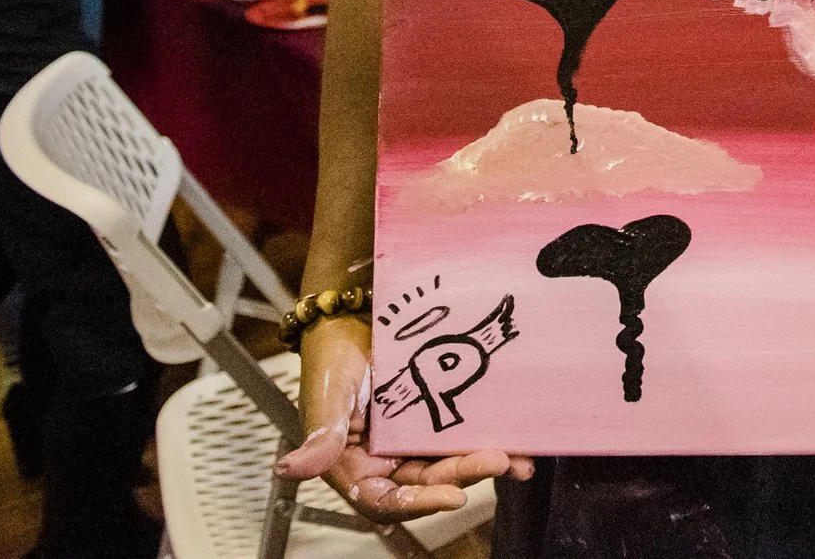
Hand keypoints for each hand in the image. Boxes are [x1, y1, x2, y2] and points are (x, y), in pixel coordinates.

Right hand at [277, 316, 532, 519]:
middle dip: (463, 474)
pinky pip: (466, 432)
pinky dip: (493, 438)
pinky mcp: (439, 413)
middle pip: (429, 480)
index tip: (453, 495)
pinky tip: (522, 443)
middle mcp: (388, 458)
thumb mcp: (326, 393)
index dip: (419, 502)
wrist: (356, 312)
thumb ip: (319, 435)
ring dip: (484, 463)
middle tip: (496, 460)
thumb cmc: (331, 354)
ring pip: (452, 460)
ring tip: (518, 459)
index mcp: (355, 465)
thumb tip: (292, 469)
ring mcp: (415, 438)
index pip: (387, 499)